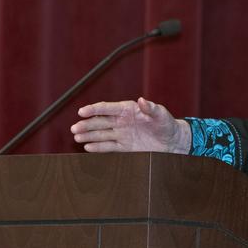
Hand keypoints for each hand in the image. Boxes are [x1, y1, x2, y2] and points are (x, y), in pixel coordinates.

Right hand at [71, 97, 191, 153]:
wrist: (172, 142)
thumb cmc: (167, 124)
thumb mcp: (161, 115)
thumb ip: (151, 108)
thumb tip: (141, 100)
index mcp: (128, 110)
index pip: (107, 108)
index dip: (94, 109)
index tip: (82, 112)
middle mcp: (121, 121)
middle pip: (100, 122)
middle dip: (87, 124)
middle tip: (74, 128)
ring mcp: (122, 134)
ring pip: (101, 134)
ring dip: (89, 136)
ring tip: (76, 137)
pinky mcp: (124, 147)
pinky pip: (108, 147)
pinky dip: (98, 147)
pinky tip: (87, 147)